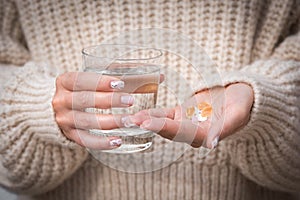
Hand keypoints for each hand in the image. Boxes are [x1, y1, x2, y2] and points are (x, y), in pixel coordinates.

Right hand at [52, 72, 133, 149]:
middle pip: (85, 100)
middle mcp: (61, 100)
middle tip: (130, 101)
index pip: (81, 80)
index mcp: (64, 82)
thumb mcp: (86, 81)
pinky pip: (85, 140)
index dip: (100, 82)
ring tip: (128, 121)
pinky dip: (102, 142)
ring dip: (110, 121)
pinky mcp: (69, 135)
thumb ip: (105, 82)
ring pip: (87, 121)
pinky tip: (117, 141)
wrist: (57, 109)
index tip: (120, 84)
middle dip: (109, 100)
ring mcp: (64, 119)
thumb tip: (136, 82)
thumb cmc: (80, 91)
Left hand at [127, 83, 253, 147]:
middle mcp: (193, 132)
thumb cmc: (243, 103)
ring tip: (130, 117)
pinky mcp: (182, 114)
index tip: (147, 123)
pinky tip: (139, 113)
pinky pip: (165, 114)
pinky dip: (152, 113)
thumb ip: (225, 128)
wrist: (240, 95)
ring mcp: (186, 123)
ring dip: (147, 120)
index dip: (165, 128)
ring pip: (164, 123)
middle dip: (150, 125)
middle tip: (132, 120)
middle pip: (169, 130)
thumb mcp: (238, 113)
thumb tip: (212, 144)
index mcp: (205, 135)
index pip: (183, 133)